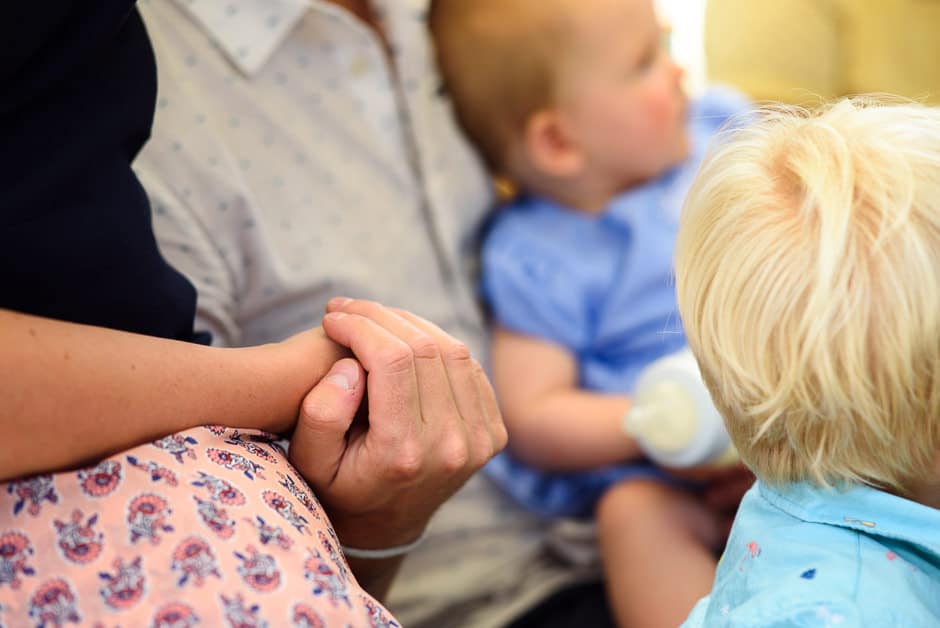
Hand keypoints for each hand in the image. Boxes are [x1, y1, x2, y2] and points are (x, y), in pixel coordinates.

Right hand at [288, 298, 506, 550]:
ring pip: (452, 350)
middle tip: (347, 309)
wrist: (387, 524)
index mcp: (404, 453)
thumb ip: (320, 416)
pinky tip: (404, 340)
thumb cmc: (339, 485)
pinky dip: (436, 343)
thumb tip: (350, 367)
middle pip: (424, 348)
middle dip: (381, 317)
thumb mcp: (309, 461)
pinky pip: (470, 366)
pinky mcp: (493, 433)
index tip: (332, 317)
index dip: (360, 326)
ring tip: (373, 319)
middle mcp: (450, 447)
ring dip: (410, 323)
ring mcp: (479, 440)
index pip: (392, 360)